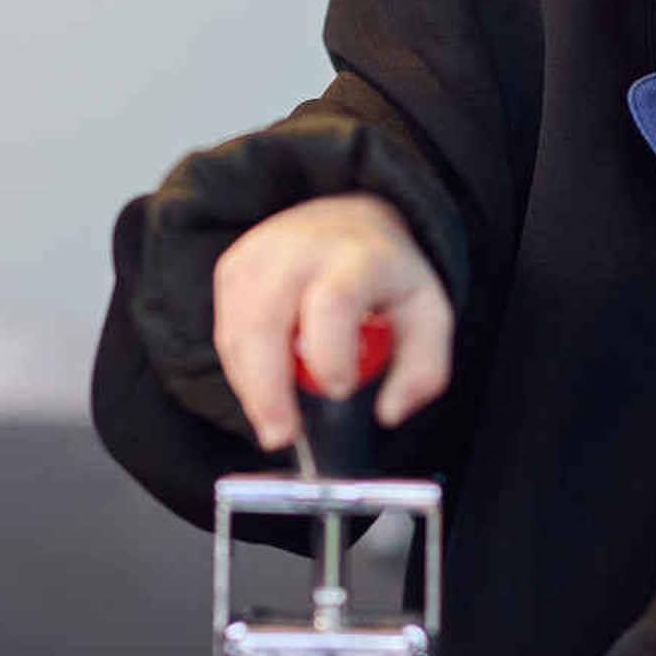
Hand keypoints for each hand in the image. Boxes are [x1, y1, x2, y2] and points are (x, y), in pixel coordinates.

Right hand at [208, 191, 453, 450]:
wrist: (349, 220)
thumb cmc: (387, 278)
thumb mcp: (428, 316)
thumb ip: (423, 371)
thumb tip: (390, 412)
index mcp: (356, 257)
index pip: (332, 302)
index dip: (329, 353)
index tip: (340, 389)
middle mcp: (299, 249)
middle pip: (264, 320)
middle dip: (267, 389)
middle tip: (281, 435)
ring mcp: (258, 256)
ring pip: (237, 333)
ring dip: (250, 387)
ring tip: (277, 420)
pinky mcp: (232, 269)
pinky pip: (227, 332)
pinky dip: (241, 369)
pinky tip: (265, 385)